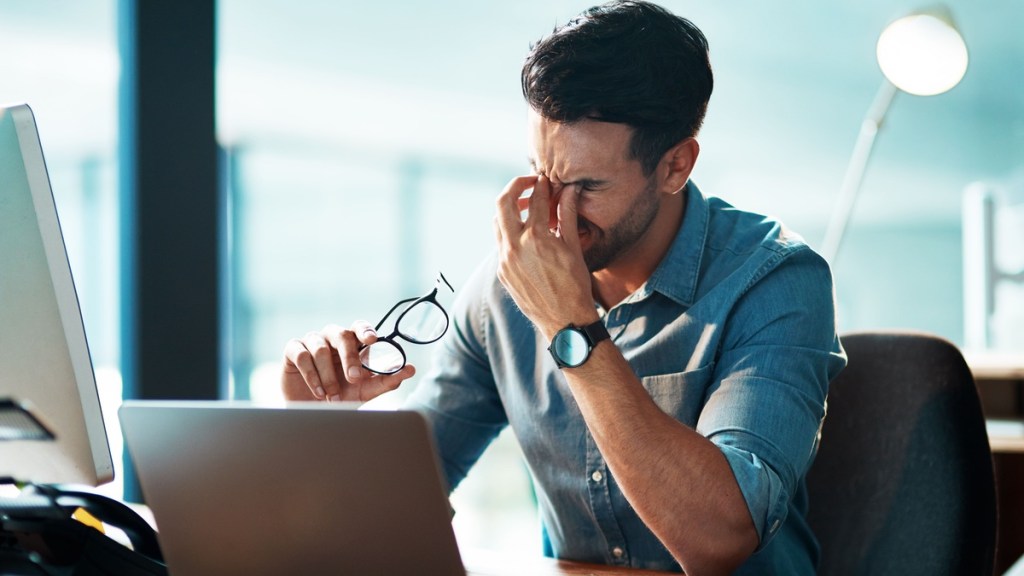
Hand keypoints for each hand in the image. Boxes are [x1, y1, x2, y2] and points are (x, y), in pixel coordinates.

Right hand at [280, 322, 414, 401]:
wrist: (313, 413)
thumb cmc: (342, 396)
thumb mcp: (367, 391)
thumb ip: (388, 380)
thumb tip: (410, 370)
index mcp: (352, 343)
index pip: (360, 327)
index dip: (365, 330)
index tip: (371, 339)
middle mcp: (333, 337)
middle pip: (342, 334)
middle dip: (349, 358)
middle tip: (355, 379)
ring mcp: (312, 341)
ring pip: (321, 349)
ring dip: (329, 376)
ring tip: (332, 396)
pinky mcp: (293, 350)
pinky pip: (302, 355)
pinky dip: (311, 376)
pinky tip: (318, 392)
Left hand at [493, 175, 596, 338]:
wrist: (565, 321)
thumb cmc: (575, 285)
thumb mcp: (573, 247)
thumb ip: (568, 215)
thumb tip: (570, 189)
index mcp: (536, 238)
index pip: (535, 200)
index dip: (542, 185)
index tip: (545, 180)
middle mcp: (515, 247)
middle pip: (503, 203)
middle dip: (515, 187)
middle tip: (528, 183)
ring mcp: (505, 260)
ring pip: (497, 223)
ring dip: (509, 210)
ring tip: (526, 208)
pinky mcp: (502, 272)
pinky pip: (500, 243)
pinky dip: (509, 231)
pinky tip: (524, 233)